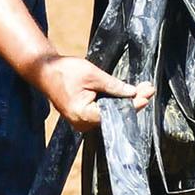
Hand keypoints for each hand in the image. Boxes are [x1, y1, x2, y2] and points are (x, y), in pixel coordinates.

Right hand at [33, 54, 151, 131]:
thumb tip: (133, 93)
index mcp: (83, 115)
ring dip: (125, 101)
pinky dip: (115, 102)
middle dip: (133, 101)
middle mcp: (82, 124)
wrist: (44, 71)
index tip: (147, 94)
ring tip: (143, 89)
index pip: (115, 113)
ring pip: (110, 114)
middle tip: (149, 89)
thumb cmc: (65, 71)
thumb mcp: (92, 74)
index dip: (133, 104)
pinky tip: (128, 94)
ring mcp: (82, 123)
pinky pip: (103, 112)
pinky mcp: (82, 117)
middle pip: (115, 115)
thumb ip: (113, 86)